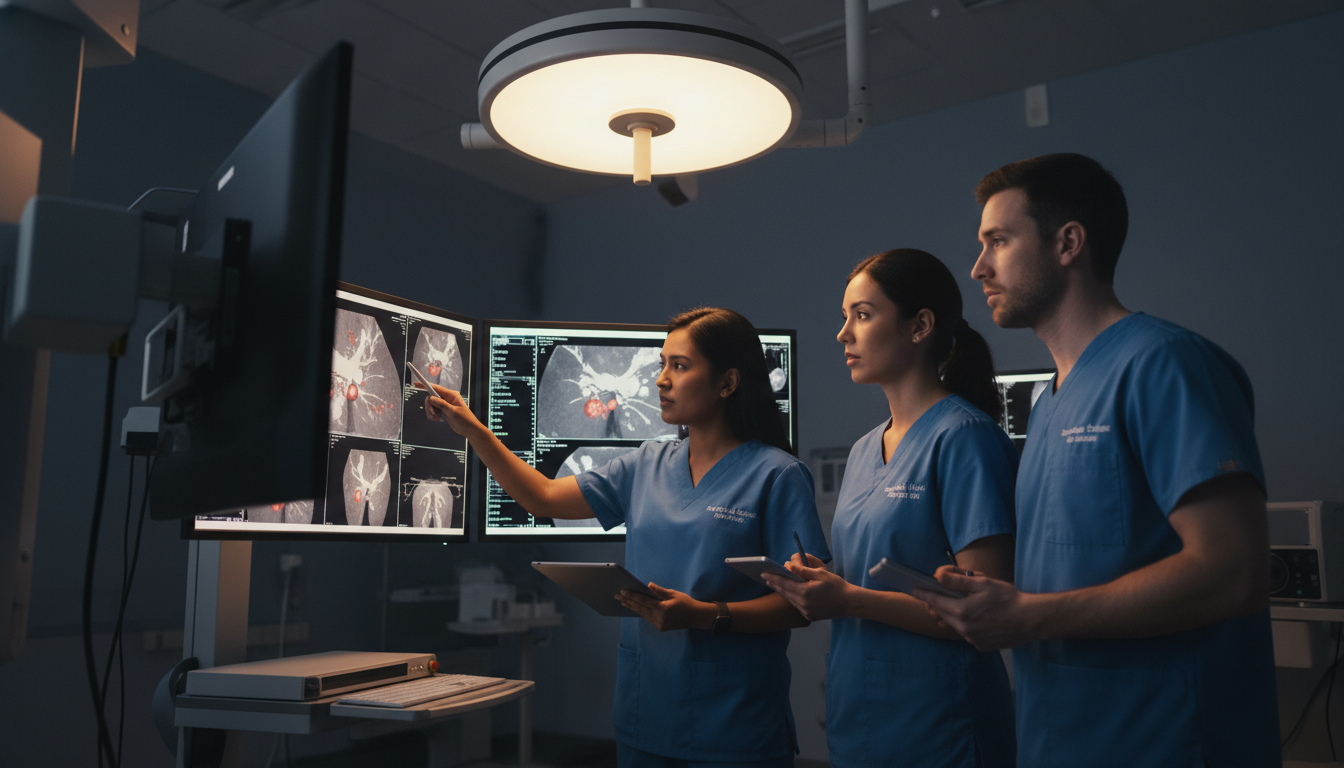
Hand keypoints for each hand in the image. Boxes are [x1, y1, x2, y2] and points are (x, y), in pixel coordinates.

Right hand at [420, 383, 478, 435]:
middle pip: (430, 397)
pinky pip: (432, 411)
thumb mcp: (453, 412)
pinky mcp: (442, 410)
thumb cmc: (465, 420)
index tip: (416, 384)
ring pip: (430, 405)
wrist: (469, 429)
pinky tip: (439, 419)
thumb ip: (442, 404)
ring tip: (438, 418)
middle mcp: (447, 398)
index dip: (425, 385)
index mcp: (451, 395)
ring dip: (431, 412)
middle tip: (434, 414)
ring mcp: (444, 404)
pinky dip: (432, 416)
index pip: (436, 388)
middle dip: (430, 406)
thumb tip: (431, 398)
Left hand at [615, 583, 710, 631]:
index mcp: (663, 608)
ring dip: (632, 607)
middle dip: (628, 601)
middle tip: (617, 596)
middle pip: (640, 608)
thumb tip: (649, 585)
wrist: (696, 617)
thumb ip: (660, 591)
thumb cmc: (686, 603)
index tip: (623, 591)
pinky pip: (648, 618)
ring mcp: (659, 624)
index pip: (644, 601)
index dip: (632, 596)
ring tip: (623, 601)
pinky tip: (634, 607)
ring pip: (643, 614)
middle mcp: (659, 618)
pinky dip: (641, 612)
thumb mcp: (674, 594)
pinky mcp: (660, 627)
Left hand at [760, 553, 849, 621]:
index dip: (774, 578)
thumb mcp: (821, 574)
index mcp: (805, 592)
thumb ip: (804, 571)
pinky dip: (792, 598)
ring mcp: (806, 612)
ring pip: (790, 600)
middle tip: (765, 577)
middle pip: (785, 592)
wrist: (849, 603)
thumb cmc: (837, 586)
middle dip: (775, 584)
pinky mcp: (809, 616)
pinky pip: (797, 605)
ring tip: (774, 584)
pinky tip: (788, 593)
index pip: (785, 584)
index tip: (765, 573)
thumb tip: (789, 567)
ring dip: (782, 591)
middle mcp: (803, 604)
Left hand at [914, 565, 1039, 650]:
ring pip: (953, 624)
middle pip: (942, 613)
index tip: (913, 589)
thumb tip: (937, 576)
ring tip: (958, 603)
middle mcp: (964, 628)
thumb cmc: (1008, 598)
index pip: (935, 601)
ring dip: (951, 614)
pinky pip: (966, 633)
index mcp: (962, 611)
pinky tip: (975, 616)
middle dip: (937, 603)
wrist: (1030, 620)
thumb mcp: (982, 583)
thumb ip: (957, 580)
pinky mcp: (980, 645)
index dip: (923, 594)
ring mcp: (972, 639)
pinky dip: (965, 624)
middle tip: (935, 593)